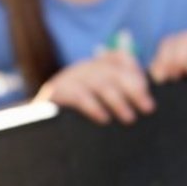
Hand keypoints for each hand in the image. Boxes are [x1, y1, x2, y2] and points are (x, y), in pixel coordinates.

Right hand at [36, 48, 154, 123]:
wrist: (38, 126)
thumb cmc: (75, 118)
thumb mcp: (99, 102)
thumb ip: (119, 93)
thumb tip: (146, 100)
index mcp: (94, 67)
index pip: (119, 59)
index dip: (135, 71)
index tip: (148, 88)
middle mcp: (81, 68)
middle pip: (112, 72)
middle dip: (133, 89)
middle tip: (148, 108)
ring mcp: (67, 78)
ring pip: (98, 83)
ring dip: (117, 101)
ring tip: (129, 118)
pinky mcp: (54, 92)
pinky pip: (78, 96)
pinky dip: (93, 107)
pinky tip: (104, 119)